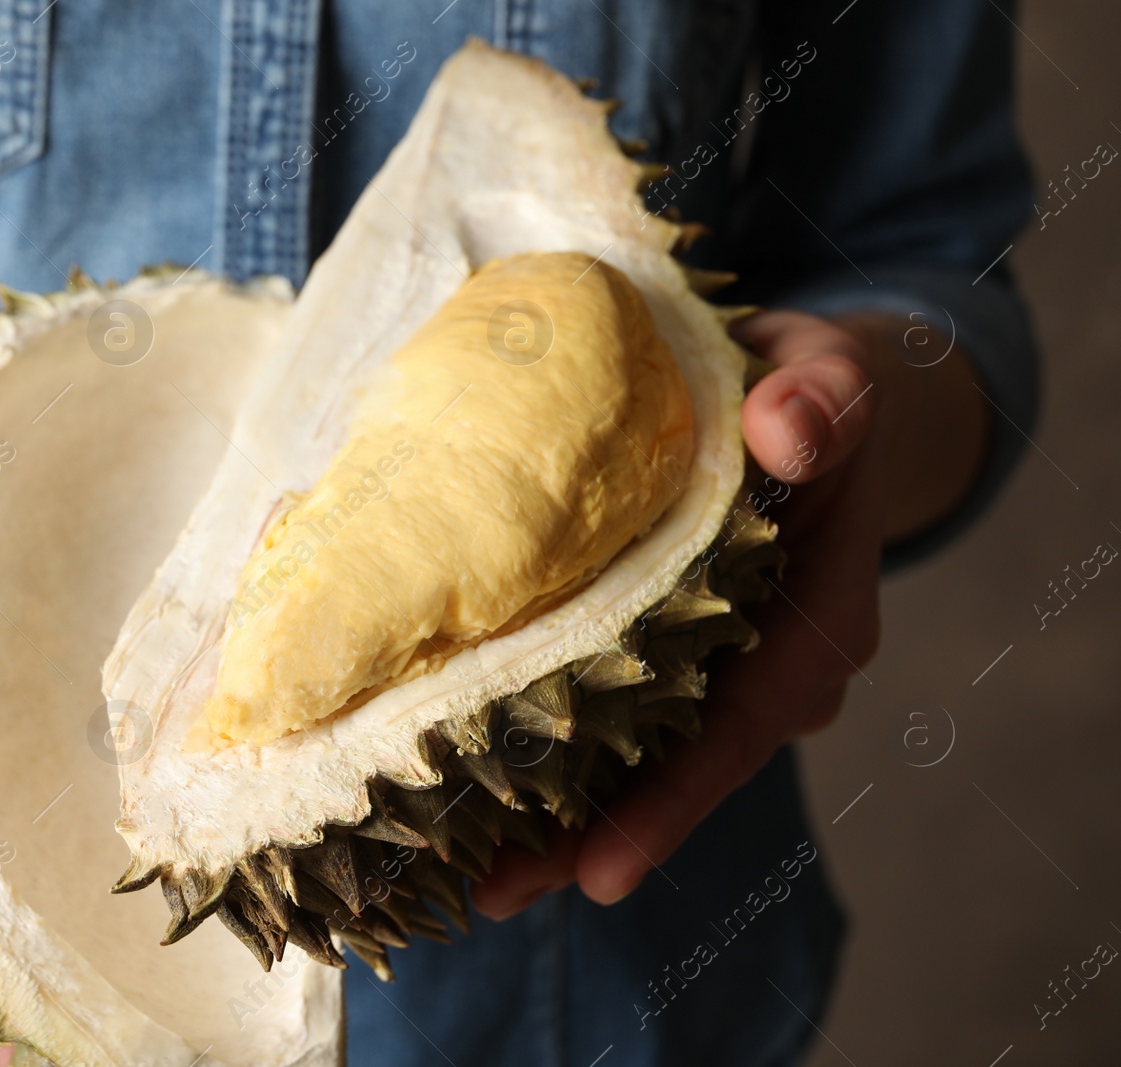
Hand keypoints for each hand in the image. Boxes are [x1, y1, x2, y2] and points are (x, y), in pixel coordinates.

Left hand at [471, 309, 935, 917]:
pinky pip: (610, 716)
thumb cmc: (809, 391)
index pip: (748, 719)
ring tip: (467, 876)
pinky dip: (550, 756)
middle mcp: (769, 664)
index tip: (604, 870)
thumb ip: (824, 398)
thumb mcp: (830, 375)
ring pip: (637, 759)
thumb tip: (788, 429)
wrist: (793, 402)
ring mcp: (713, 667)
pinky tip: (472, 791)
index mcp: (818, 612)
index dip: (677, 796)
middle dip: (593, 837)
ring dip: (559, 820)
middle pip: (680, 768)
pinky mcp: (662, 654)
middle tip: (495, 891)